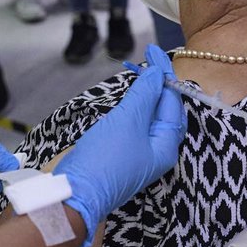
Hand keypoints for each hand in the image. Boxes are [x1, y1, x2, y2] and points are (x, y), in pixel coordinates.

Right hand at [55, 44, 186, 246]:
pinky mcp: (120, 158)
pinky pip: (133, 129)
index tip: (154, 51)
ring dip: (145, 96)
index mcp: (166, 146)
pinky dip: (133, 110)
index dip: (164, 75)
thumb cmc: (104, 159)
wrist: (74, 195)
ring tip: (140, 74)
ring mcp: (138, 157)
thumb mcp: (127, 121)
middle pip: (164, 112)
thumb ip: (145, 95)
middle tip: (149, 59)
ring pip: (148, 120)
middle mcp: (157, 153)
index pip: (172, 103)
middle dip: (158, 85)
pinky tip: (126, 101)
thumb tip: (157, 74)